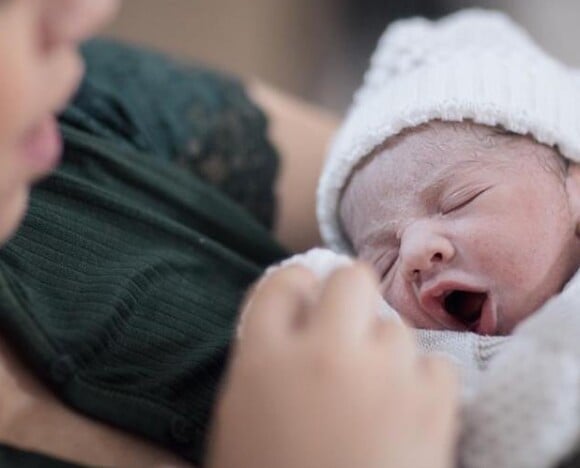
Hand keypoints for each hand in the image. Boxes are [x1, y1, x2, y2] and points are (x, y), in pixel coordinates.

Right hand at [206, 263, 458, 467]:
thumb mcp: (241, 416)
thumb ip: (263, 357)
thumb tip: (296, 315)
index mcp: (266, 358)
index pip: (284, 282)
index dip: (297, 284)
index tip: (306, 295)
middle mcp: (325, 353)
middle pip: (350, 278)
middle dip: (348, 295)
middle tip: (345, 325)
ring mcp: (382, 377)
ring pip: (396, 326)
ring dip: (384, 349)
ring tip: (374, 387)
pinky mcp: (430, 410)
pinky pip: (435, 367)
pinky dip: (423, 383)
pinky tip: (406, 409)